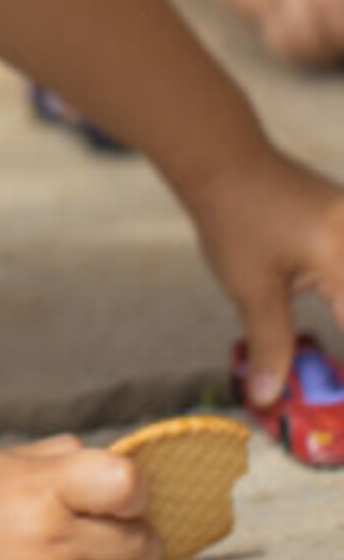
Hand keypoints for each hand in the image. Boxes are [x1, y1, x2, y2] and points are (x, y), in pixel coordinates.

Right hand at [0, 438, 159, 559]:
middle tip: (109, 524)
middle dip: (135, 529)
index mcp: (45, 487)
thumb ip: (60, 457)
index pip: (129, 485)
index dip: (135, 488)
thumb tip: (111, 461)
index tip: (119, 491)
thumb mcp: (1, 461)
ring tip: (97, 555)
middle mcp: (56, 539)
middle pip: (141, 538)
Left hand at [182, 146, 343, 413]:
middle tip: (333, 388)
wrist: (226, 159)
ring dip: (341, 324)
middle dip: (342, 343)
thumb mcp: (251, 288)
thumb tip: (269, 396)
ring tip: (331, 357)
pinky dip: (341, 301)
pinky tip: (331, 313)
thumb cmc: (234, 219)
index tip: (336, 400)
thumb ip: (270, 345)